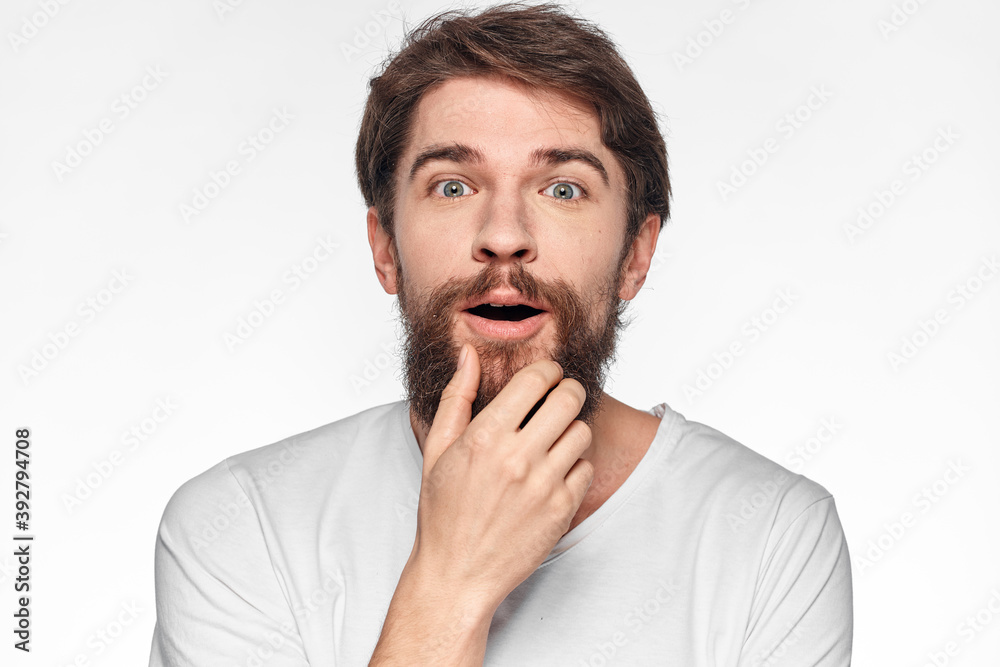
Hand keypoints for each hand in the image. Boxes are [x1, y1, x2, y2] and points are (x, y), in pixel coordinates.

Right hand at [408, 344, 594, 614]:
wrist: (457, 575)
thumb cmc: (443, 513)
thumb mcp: (437, 450)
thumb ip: (455, 397)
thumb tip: (468, 354)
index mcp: (485, 437)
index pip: (536, 380)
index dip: (548, 370)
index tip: (547, 375)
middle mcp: (517, 458)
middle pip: (569, 398)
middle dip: (568, 390)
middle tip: (561, 397)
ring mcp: (543, 485)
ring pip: (582, 431)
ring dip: (572, 428)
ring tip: (554, 437)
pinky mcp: (561, 510)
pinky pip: (586, 468)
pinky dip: (575, 465)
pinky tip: (554, 471)